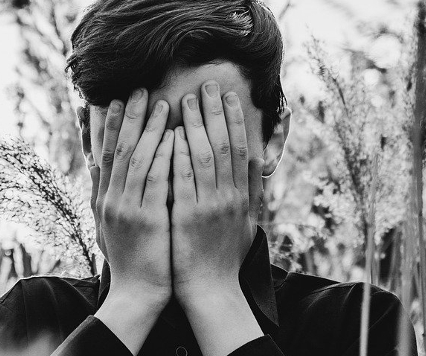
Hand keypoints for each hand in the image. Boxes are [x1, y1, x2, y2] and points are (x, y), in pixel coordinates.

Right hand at [91, 89, 173, 353]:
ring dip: (149, 128)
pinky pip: (156, 179)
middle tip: (139, 90)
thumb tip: (107, 171)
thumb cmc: (133, 259)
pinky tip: (174, 135)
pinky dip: (164, 154)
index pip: (107, 155)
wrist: (136, 293)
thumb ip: (112, 197)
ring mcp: (127, 208)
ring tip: (161, 102)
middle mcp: (112, 200)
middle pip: (120, 150)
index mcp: (105, 201)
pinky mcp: (147, 219)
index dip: (112, 126)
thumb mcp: (113, 226)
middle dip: (130, 118)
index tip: (117, 101)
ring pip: (137, 158)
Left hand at [171, 81, 263, 301]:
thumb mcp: (247, 227)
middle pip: (223, 145)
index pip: (241, 150)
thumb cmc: (226, 259)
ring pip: (203, 156)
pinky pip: (182, 177)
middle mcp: (229, 197)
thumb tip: (254, 173)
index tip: (228, 98)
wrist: (212, 291)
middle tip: (207, 85)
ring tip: (186, 99)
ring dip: (195, 124)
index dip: (235, 121)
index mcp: (242, 197)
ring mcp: (209, 205)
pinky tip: (171, 133)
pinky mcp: (187, 216)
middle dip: (215, 113)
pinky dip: (177, 153)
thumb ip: (249, 198)